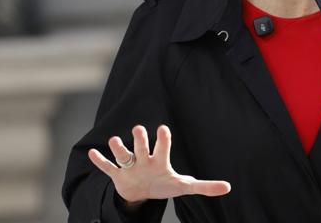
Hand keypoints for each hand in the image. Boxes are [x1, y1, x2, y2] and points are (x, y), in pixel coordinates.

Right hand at [88, 124, 230, 204]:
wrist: (142, 192)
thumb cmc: (164, 184)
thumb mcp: (184, 187)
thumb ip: (204, 186)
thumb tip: (228, 188)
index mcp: (160, 161)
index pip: (162, 147)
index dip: (163, 139)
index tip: (163, 129)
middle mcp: (144, 160)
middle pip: (141, 147)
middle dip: (140, 139)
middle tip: (139, 129)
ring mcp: (130, 167)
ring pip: (123, 155)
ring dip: (118, 148)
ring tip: (114, 140)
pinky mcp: (118, 176)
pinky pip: (108, 167)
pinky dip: (100, 161)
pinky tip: (92, 153)